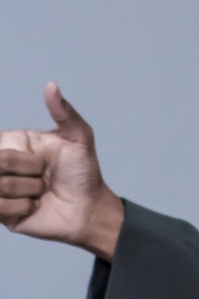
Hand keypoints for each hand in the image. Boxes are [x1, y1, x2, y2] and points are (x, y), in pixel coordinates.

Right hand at [0, 83, 123, 259]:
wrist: (89, 208)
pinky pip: (1, 206)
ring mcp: (1, 189)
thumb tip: (51, 85)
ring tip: (43, 191)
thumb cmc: (83, 172)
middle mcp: (3, 165)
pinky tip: (35, 206)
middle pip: (0, 161)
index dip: (11, 152)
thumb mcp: (79, 138)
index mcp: (15, 142)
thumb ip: (64, 112)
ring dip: (30, 190)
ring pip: (0, 185)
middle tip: (45, 174)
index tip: (37, 160)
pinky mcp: (3, 213)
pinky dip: (24, 207)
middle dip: (30, 169)